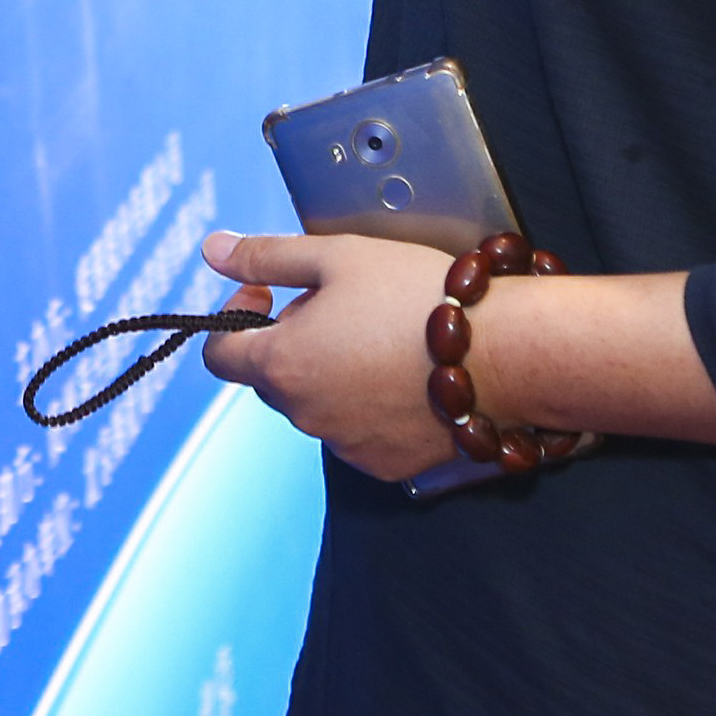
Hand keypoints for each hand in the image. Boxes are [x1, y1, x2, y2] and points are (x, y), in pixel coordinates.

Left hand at [195, 228, 463, 481]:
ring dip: (331, 374)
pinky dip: (368, 405)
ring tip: (383, 336)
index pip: (219, 355)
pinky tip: (406, 373)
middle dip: (291, 341)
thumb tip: (212, 250)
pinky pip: (358, 432)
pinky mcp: (387, 465)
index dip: (235, 317)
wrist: (503, 352)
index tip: (267, 294)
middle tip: (341, 306)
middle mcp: (306, 416)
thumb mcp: (336, 256)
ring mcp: (346, 446)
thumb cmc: (418, 297)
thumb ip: (267, 256)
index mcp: (282, 365)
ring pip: (317, 405)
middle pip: (273, 378)